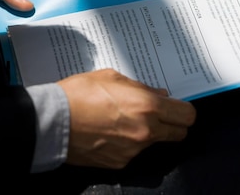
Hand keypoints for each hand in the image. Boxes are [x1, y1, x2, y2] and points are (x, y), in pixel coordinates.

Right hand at [58, 68, 195, 168]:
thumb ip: (141, 87)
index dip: (184, 110)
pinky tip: (110, 130)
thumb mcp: (113, 77)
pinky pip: (134, 151)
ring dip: (148, 131)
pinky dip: (128, 142)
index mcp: (147, 106)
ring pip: (155, 142)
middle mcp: (145, 131)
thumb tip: (159, 94)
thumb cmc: (80, 93)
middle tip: (159, 113)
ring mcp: (133, 151)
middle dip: (173, 123)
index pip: (187, 115)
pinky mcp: (119, 163)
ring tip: (123, 118)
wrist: (52, 121)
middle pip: (179, 133)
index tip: (176, 106)